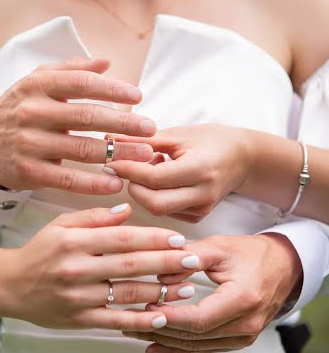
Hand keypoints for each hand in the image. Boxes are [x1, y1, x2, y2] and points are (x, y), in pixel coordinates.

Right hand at [0, 57, 155, 192]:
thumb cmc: (20, 108)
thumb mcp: (38, 81)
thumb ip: (71, 69)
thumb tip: (106, 62)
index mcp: (38, 86)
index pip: (81, 83)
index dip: (113, 89)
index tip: (138, 96)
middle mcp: (33, 113)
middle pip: (86, 116)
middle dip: (123, 123)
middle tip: (150, 129)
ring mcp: (30, 144)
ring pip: (81, 149)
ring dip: (117, 153)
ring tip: (144, 155)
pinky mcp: (29, 171)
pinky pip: (67, 179)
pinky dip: (93, 183)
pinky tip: (116, 183)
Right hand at [3, 203, 199, 329]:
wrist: (10, 285)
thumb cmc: (39, 252)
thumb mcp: (61, 225)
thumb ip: (95, 216)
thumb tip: (128, 209)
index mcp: (75, 241)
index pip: (123, 238)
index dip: (154, 238)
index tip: (179, 238)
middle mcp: (77, 268)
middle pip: (131, 265)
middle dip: (166, 262)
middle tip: (194, 261)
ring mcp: (78, 297)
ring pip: (127, 294)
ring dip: (160, 291)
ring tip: (186, 288)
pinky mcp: (79, 320)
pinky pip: (115, 321)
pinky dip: (140, 320)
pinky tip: (161, 316)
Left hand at [106, 124, 250, 220]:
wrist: (243, 158)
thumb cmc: (210, 140)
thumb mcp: (178, 135)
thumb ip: (144, 141)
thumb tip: (109, 141)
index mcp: (200, 169)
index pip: (154, 178)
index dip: (129, 170)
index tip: (111, 160)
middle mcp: (203, 194)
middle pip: (153, 203)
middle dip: (134, 186)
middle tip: (129, 167)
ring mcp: (201, 209)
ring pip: (158, 209)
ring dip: (144, 190)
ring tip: (152, 167)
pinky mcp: (197, 217)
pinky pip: (166, 212)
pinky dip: (156, 196)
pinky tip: (163, 179)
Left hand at [122, 233, 301, 352]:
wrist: (284, 267)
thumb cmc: (252, 254)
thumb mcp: (220, 247)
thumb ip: (188, 258)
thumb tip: (159, 275)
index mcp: (243, 299)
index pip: (199, 319)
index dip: (170, 317)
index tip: (146, 308)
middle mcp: (246, 323)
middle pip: (194, 336)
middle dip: (158, 330)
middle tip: (128, 320)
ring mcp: (244, 336)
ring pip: (196, 345)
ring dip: (163, 340)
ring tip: (134, 331)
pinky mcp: (239, 340)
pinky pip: (204, 348)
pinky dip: (177, 348)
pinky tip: (154, 348)